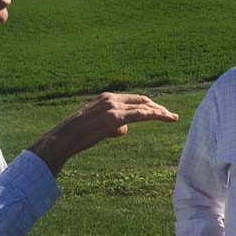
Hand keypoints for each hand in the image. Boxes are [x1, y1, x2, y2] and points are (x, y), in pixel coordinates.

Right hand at [30, 93, 177, 174]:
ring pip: (144, 107)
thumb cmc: (78, 134)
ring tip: (173, 117)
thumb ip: (112, 123)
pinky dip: (156, 115)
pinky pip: (141, 115)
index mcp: (106, 97)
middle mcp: (111, 98)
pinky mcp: (115, 118)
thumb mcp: (96, 124)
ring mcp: (113, 107)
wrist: (63, 138)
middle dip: (157, 107)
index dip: (147, 104)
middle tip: (170, 114)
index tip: (159, 110)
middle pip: (141, 100)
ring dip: (160, 112)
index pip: (132, 98)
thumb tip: (124, 129)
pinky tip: (166, 118)